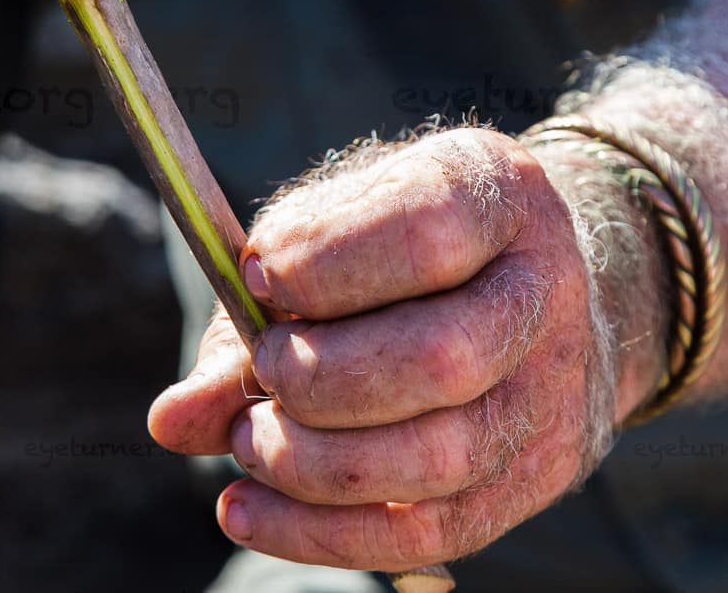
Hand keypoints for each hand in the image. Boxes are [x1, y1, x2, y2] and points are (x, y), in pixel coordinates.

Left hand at [149, 127, 665, 571]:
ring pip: (440, 457)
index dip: (325, 264)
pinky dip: (324, 534)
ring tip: (249, 440)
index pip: (426, 234)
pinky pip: (434, 532)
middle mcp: (545, 288)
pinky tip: (249, 512)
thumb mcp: (336, 232)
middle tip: (260, 368)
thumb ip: (253, 310)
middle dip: (320, 377)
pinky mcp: (540, 470)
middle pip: (442, 357)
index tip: (256, 275)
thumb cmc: (405, 247)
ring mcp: (555, 388)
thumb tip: (172, 419)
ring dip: (313, 463)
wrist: (533, 280)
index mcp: (498, 192)